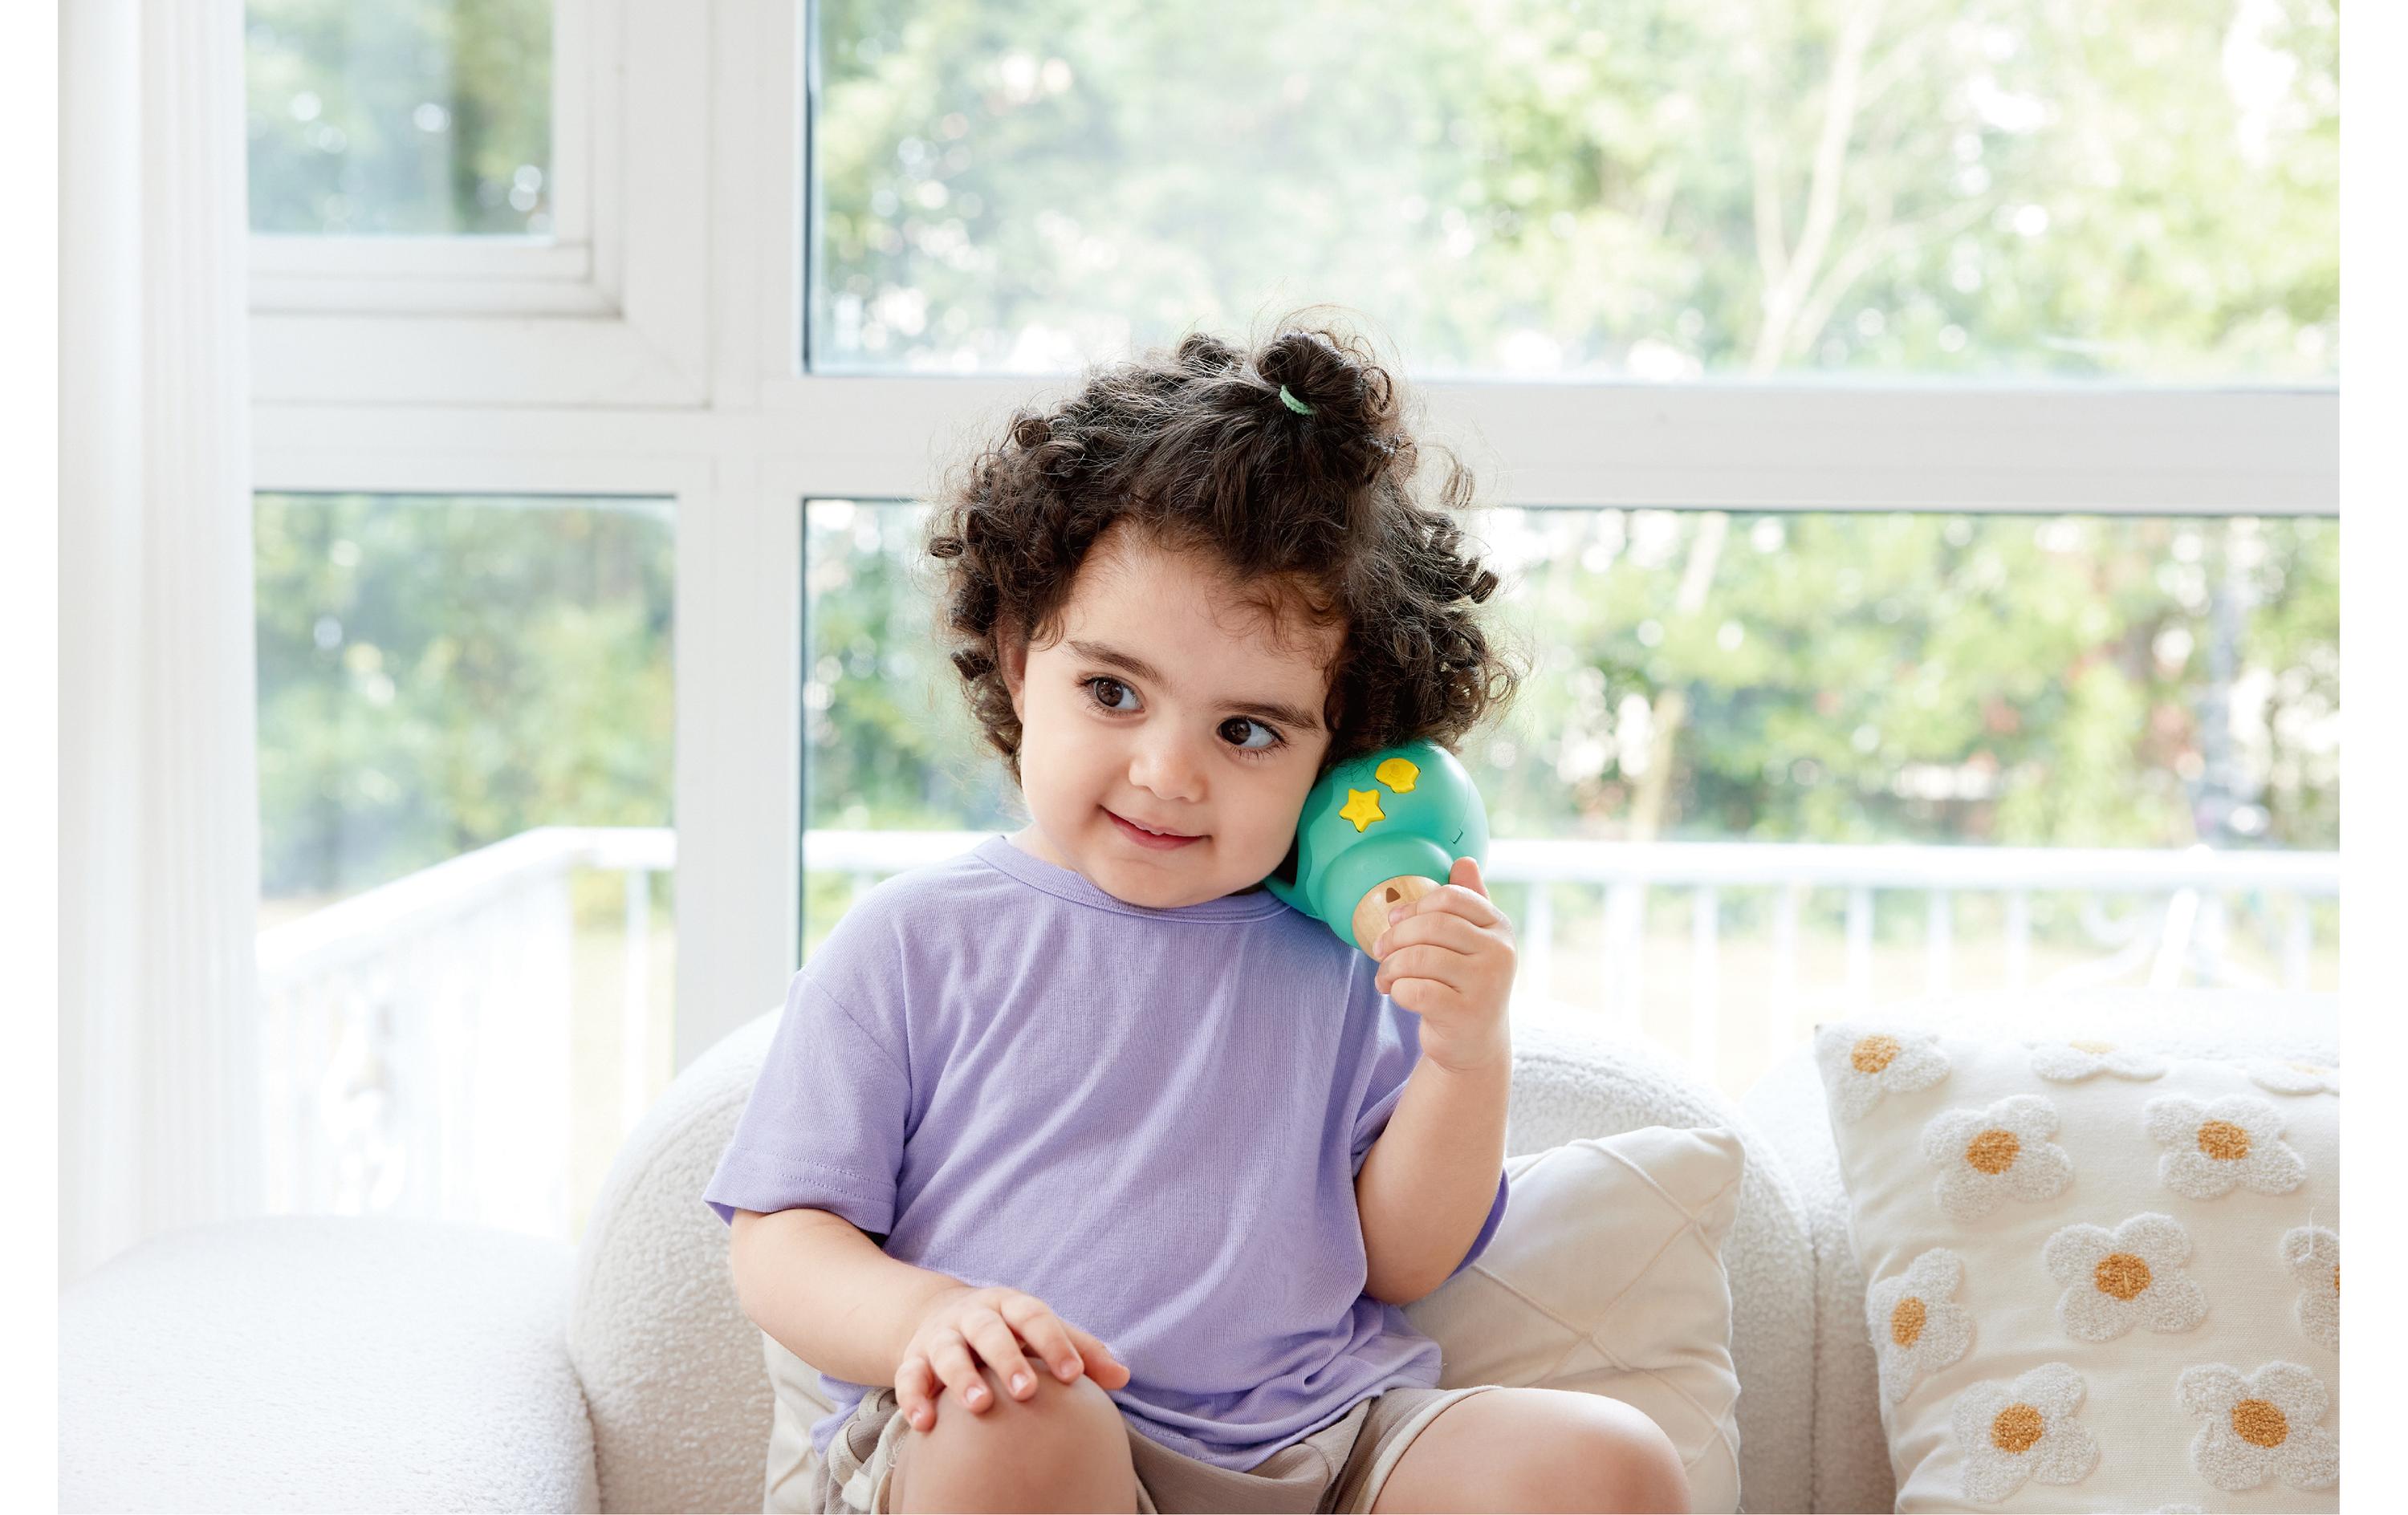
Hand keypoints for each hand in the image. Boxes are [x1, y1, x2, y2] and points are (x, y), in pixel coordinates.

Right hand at [894, 1284, 1130, 1432]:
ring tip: (979, 1406)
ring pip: (948, 1352)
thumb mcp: (1040, 1331)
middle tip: (1026, 1391)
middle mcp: (973, 1317)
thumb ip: (1080, 1351)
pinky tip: (925, 1423)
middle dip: (1007, 1359)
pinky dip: (913, 1398)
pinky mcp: (913, 1360)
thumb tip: (1123, 1376)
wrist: (939, 1316)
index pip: (1034, 1317)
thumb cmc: (1007, 1331)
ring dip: (962, 1378)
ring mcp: (940, 1337)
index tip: (1073, 1376)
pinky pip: (908, 1377)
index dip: (1054, 1343)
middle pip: (989, 1331)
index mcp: (1010, 1305)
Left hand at [1368, 856, 1514, 1071]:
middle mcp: (1500, 953)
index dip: (1414, 907)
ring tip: (1385, 977)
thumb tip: (1464, 861)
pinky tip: (1397, 994)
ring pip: (1419, 958)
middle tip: (1380, 951)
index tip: (1395, 921)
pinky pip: (1416, 991)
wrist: (1473, 1043)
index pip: (1450, 898)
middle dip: (1396, 937)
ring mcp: (1486, 986)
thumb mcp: (1471, 942)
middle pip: (1432, 925)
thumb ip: (1467, 902)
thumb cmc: (1464, 983)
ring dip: (1390, 967)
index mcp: (1499, 927)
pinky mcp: (1465, 1015)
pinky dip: (1397, 990)